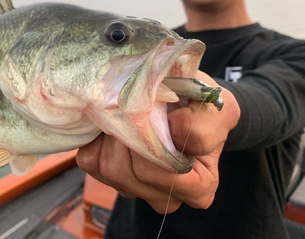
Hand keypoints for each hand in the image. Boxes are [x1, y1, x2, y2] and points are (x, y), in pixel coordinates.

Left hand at [76, 70, 240, 213]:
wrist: (187, 106)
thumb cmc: (202, 109)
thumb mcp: (215, 109)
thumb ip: (201, 124)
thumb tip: (171, 131)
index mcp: (199, 187)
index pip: (157, 169)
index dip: (148, 135)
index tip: (155, 106)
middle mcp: (166, 198)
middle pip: (125, 172)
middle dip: (125, 132)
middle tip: (134, 104)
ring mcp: (135, 190)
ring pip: (107, 168)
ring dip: (112, 134)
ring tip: (127, 113)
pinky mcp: (108, 178)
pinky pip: (90, 161)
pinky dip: (96, 139)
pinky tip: (114, 125)